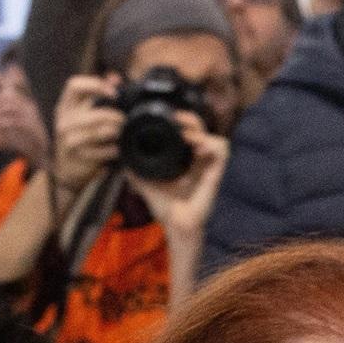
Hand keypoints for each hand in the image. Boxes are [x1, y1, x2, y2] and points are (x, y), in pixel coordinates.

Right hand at [51, 72, 124, 190]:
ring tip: (121, 132)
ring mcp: (68, 140)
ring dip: (115, 132)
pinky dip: (112, 150)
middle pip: (93, 113)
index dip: (96, 85)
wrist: (67, 167)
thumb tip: (115, 77)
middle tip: (123, 119)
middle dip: (113, 116)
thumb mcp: (84, 112)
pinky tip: (117, 148)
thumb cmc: (80, 134)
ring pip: (97, 132)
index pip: (74, 85)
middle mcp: (64, 121)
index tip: (114, 93)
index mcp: (65, 106)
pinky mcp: (77, 156)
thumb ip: (99, 93)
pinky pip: (100, 151)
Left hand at [127, 113, 226, 241]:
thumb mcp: (146, 184)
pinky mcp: (216, 174)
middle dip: (191, 119)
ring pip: (217, 138)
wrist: (175, 225)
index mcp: (187, 161)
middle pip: (204, 130)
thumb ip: (135, 171)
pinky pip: (222, 151)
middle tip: (177, 119)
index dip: (184, 121)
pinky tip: (196, 146)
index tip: (170, 117)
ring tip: (186, 135)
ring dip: (201, 132)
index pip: (191, 133)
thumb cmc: (166, 208)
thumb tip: (122, 160)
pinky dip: (210, 144)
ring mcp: (209, 168)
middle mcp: (200, 162)